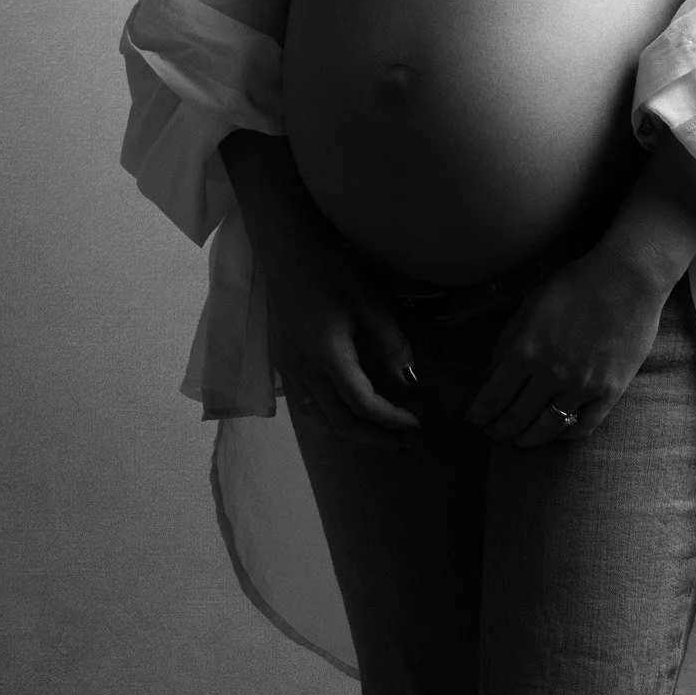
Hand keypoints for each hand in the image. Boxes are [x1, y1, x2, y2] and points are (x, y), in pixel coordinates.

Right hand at [268, 234, 421, 449]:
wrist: (287, 250)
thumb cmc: (332, 270)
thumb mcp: (369, 301)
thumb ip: (391, 343)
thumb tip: (409, 381)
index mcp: (327, 354)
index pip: (362, 403)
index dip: (390, 419)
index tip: (415, 424)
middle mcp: (303, 368)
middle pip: (339, 420)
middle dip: (373, 437)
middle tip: (403, 444)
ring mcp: (287, 367)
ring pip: (318, 416)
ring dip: (350, 430)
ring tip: (377, 434)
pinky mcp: (280, 360)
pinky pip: (303, 402)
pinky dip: (327, 416)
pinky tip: (343, 412)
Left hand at [464, 247, 669, 447]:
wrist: (628, 278)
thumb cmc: (576, 284)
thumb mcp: (531, 304)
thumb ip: (508, 339)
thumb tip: (491, 372)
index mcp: (527, 350)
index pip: (494, 395)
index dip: (481, 413)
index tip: (475, 419)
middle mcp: (552, 373)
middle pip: (517, 417)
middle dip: (499, 430)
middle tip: (493, 433)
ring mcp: (583, 386)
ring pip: (547, 428)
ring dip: (528, 439)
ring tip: (520, 440)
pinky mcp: (610, 391)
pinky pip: (584, 426)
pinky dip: (566, 435)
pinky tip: (557, 432)